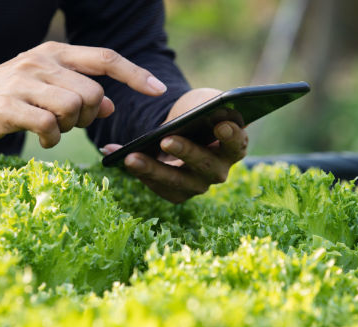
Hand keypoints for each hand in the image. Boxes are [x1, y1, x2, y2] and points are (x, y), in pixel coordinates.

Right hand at [0, 41, 166, 147]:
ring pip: (72, 107)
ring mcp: (23, 83)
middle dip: (89, 115)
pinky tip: (44, 139)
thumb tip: (110, 106)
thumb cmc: (13, 96)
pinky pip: (48, 125)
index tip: (157, 90)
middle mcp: (41, 62)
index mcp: (55, 53)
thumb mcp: (47, 88)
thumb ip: (80, 92)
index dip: (135, 74)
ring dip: (70, 127)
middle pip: (91, 92)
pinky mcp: (9, 107)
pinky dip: (52, 138)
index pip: (104, 58)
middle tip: (71, 122)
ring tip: (54, 129)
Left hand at [102, 88, 247, 203]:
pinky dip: (138, 172)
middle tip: (166, 139)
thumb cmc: (198, 111)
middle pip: (205, 166)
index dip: (231, 136)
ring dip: (153, 169)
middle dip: (186, 152)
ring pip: (177, 182)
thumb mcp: (205, 101)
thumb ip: (211, 105)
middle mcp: (219, 170)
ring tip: (131, 157)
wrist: (182, 127)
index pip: (237, 144)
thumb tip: (213, 109)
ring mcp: (198, 185)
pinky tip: (120, 157)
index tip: (220, 124)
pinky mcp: (177, 193)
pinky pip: (158, 186)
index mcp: (234, 147)